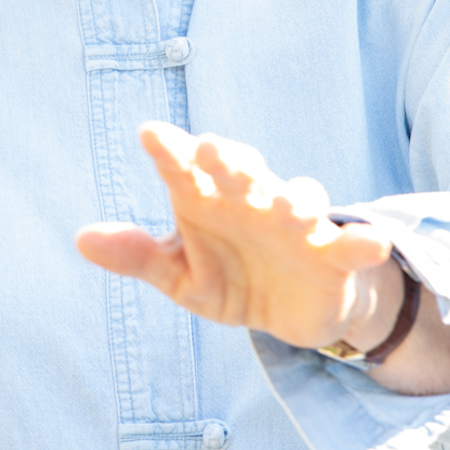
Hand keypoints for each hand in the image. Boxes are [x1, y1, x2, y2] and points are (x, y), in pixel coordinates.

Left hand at [76, 124, 449, 393]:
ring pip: (299, 197)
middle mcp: (252, 199)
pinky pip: (350, 243)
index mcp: (208, 199)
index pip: (185, 168)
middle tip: (213, 152)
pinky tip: (369, 242)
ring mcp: (296, 223)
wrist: (292, 313)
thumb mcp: (181, 276)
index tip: (150, 135)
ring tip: (285, 207)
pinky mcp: (333, 254)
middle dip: (231, 160)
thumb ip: (137, 257)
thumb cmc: (231, 277)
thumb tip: (80, 238)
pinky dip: (360, 241)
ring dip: (294, 197)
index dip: (170, 150)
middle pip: (243, 169)